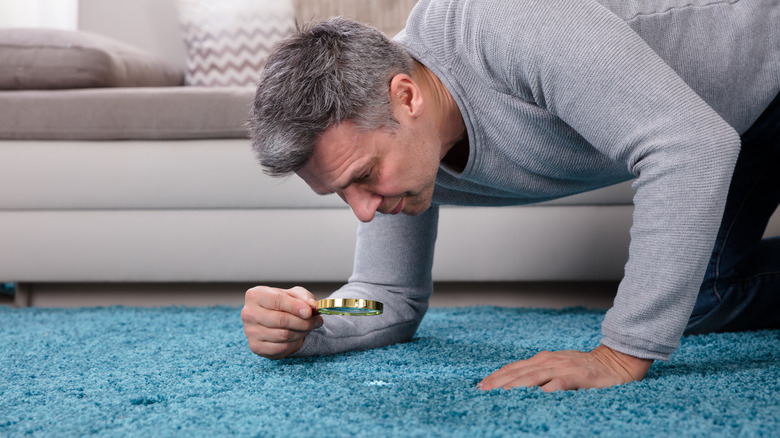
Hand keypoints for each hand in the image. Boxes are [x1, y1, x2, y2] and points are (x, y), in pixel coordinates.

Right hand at [241, 286, 323, 359]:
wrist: (274, 321)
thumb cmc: (284, 304)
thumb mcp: (294, 294)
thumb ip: (304, 297)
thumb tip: (311, 306)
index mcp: (255, 295)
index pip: (277, 300)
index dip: (295, 307)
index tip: (310, 312)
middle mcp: (249, 313)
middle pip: (281, 320)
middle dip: (304, 322)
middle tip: (317, 321)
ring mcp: (250, 331)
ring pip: (283, 335)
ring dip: (302, 332)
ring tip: (309, 327)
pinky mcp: (255, 346)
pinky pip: (281, 347)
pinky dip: (294, 343)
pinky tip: (298, 336)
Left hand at [477, 345, 652, 391]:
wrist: (615, 361)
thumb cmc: (584, 367)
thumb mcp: (557, 365)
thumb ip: (539, 373)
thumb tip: (516, 383)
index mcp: (542, 359)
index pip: (513, 368)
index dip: (496, 376)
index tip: (481, 386)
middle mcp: (549, 361)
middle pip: (518, 372)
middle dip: (498, 382)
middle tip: (482, 392)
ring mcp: (563, 368)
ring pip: (533, 377)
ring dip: (514, 386)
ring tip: (499, 394)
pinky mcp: (577, 377)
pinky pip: (558, 384)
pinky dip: (545, 390)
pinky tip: (534, 397)